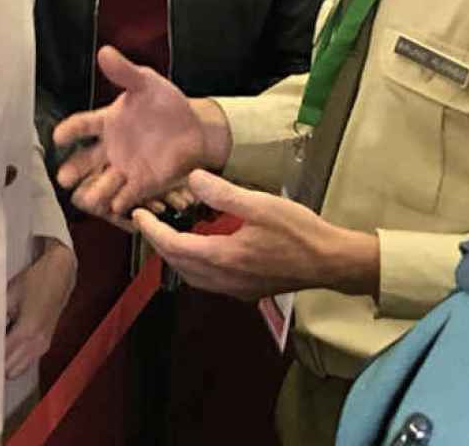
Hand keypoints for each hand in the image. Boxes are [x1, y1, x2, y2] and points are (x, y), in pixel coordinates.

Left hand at [4, 238, 75, 378]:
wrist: (60, 275)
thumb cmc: (33, 281)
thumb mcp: (9, 295)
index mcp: (26, 331)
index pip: (1, 357)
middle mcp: (36, 344)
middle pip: (9, 371)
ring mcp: (42, 346)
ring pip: (18, 370)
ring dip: (5, 366)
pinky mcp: (45, 344)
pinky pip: (26, 363)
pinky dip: (15, 362)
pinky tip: (4, 349)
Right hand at [54, 46, 227, 217]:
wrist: (194, 128)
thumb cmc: (165, 103)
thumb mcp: (147, 83)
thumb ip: (125, 72)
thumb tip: (105, 51)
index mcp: (106, 121)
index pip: (82, 125)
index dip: (69, 131)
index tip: (58, 137)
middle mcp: (109, 147)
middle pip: (83, 162)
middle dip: (72, 170)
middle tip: (64, 177)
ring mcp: (124, 168)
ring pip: (101, 183)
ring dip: (95, 191)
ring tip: (89, 199)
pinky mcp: (142, 184)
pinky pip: (127, 196)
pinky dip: (122, 202)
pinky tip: (118, 206)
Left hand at [130, 170, 379, 301]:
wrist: (332, 262)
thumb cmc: (300, 232)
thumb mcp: (261, 204)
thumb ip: (223, 193)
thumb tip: (192, 178)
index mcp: (224, 257)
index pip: (173, 246)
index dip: (151, 230)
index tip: (137, 213)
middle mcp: (225, 279)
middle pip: (177, 264)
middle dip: (158, 243)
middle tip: (147, 221)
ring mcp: (236, 288)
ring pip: (191, 276)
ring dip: (175, 256)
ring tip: (168, 233)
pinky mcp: (246, 291)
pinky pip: (208, 281)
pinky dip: (194, 265)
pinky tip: (200, 250)